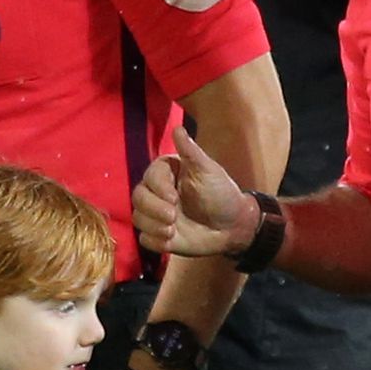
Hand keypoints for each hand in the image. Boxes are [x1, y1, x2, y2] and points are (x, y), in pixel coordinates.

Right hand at [132, 134, 262, 263]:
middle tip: (173, 218)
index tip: (174, 198)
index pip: (149, 177)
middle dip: (153, 209)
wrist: (232, 226)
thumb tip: (178, 128)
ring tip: (172, 231)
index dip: (158, 189)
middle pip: (138, 198)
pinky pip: (145, 239)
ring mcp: (157, 215)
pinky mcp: (159, 235)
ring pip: (138, 218)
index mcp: (167, 173)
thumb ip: (191, 152)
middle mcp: (158, 193)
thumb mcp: (209, 170)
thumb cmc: (221, 193)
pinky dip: (155, 241)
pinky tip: (171, 241)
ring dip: (153, 226)